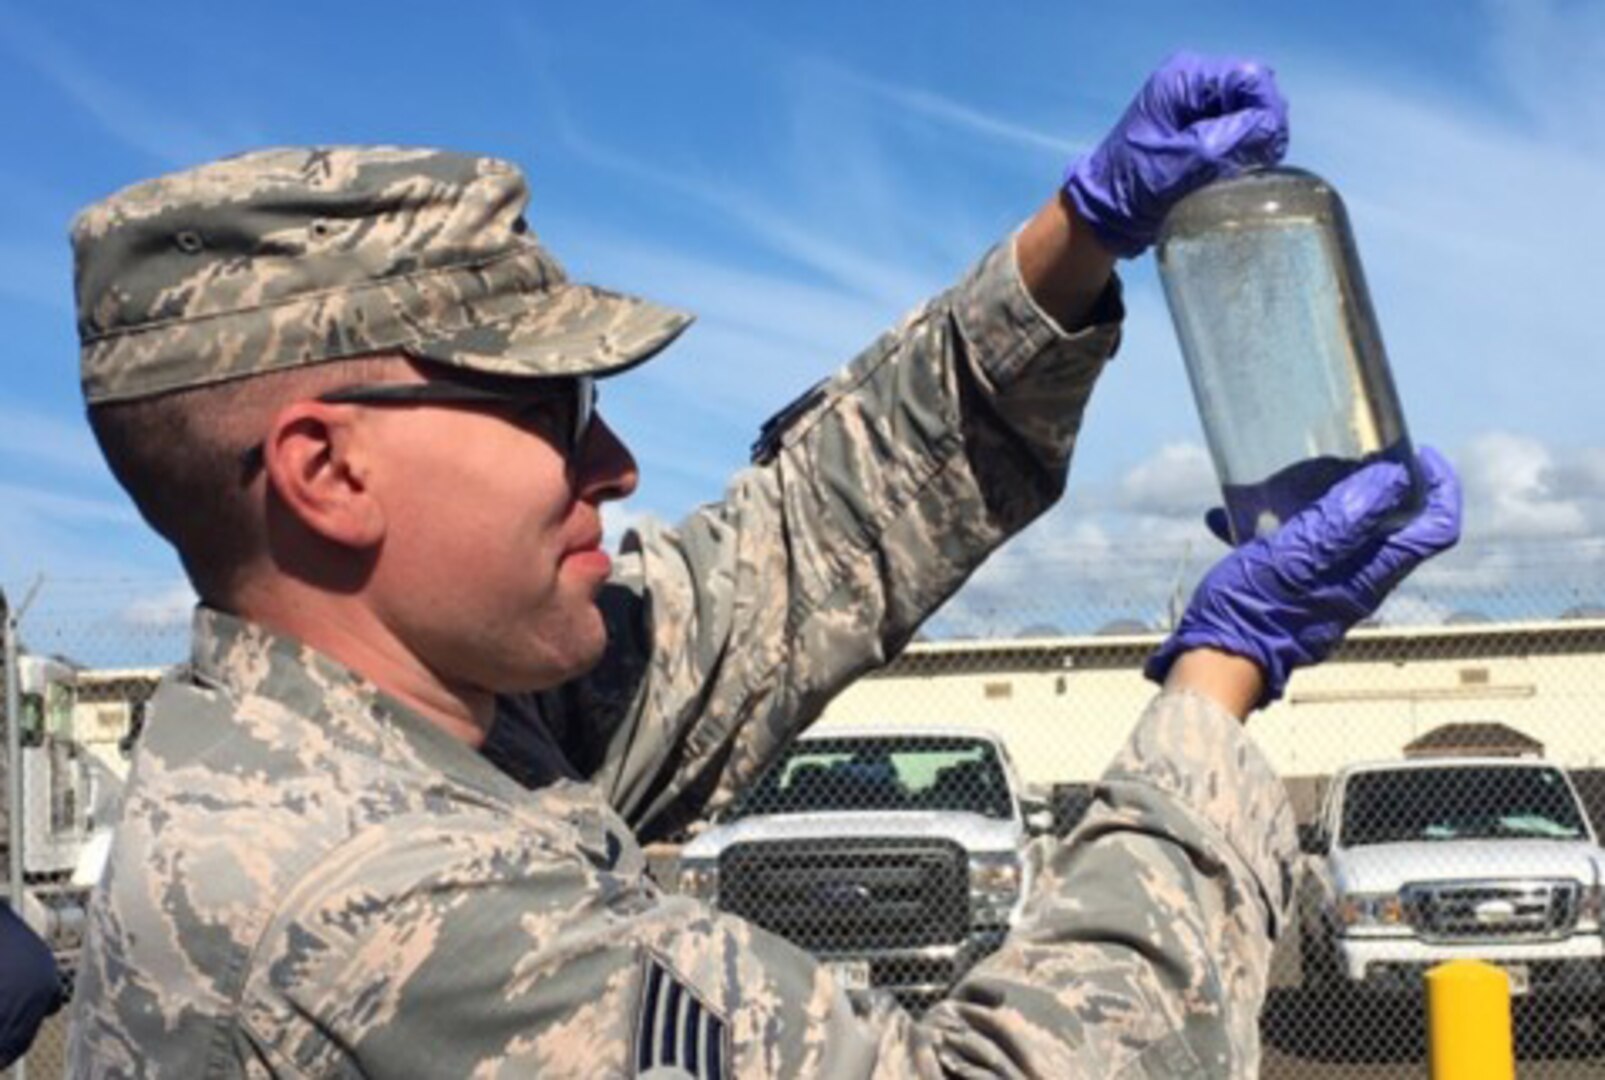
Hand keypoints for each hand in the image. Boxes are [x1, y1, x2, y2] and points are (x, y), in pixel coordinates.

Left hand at [1063, 52, 1288, 257]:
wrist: (1105, 215)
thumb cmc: (1130, 187)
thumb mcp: (1180, 165)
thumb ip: (1226, 143)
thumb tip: (1269, 129)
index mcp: (1185, 80)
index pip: (1251, 79)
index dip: (1267, 113)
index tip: (1265, 152)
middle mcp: (1194, 85)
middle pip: (1255, 96)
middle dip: (1261, 131)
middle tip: (1250, 169)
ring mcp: (1199, 108)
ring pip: (1251, 118)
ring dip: (1252, 146)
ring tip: (1234, 176)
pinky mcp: (1202, 131)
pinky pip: (1240, 136)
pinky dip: (1242, 156)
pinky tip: (1229, 177)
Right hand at [1146, 447, 1461, 707]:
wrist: (1218, 662)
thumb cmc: (1257, 610)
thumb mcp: (1300, 555)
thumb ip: (1346, 519)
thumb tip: (1395, 477)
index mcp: (1372, 572)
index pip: (1437, 527)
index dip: (1440, 485)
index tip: (1417, 453)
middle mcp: (1359, 581)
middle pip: (1393, 526)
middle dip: (1375, 484)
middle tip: (1346, 455)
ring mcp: (1327, 589)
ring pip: (1342, 535)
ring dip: (1318, 502)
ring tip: (1281, 480)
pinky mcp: (1294, 594)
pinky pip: (1294, 552)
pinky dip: (1267, 528)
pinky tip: (1226, 517)